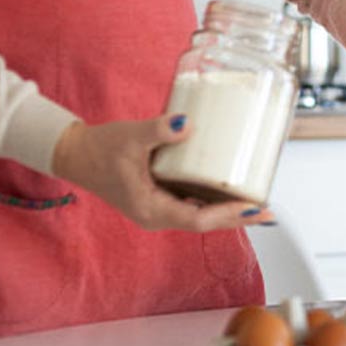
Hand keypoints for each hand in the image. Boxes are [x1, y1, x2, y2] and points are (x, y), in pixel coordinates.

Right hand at [51, 116, 275, 230]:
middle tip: (269, 212)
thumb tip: (188, 124)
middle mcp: (157, 214)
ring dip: (229, 209)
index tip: (254, 208)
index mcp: (151, 209)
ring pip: (201, 213)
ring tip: (258, 200)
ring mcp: (159, 207)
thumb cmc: (99, 148)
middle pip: (206, 221)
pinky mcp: (159, 196)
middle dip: (238, 217)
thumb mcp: (130, 137)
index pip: (198, 220)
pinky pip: (193, 202)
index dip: (229, 215)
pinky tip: (230, 187)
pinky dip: (214, 198)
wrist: (76, 153)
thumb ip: (158, 130)